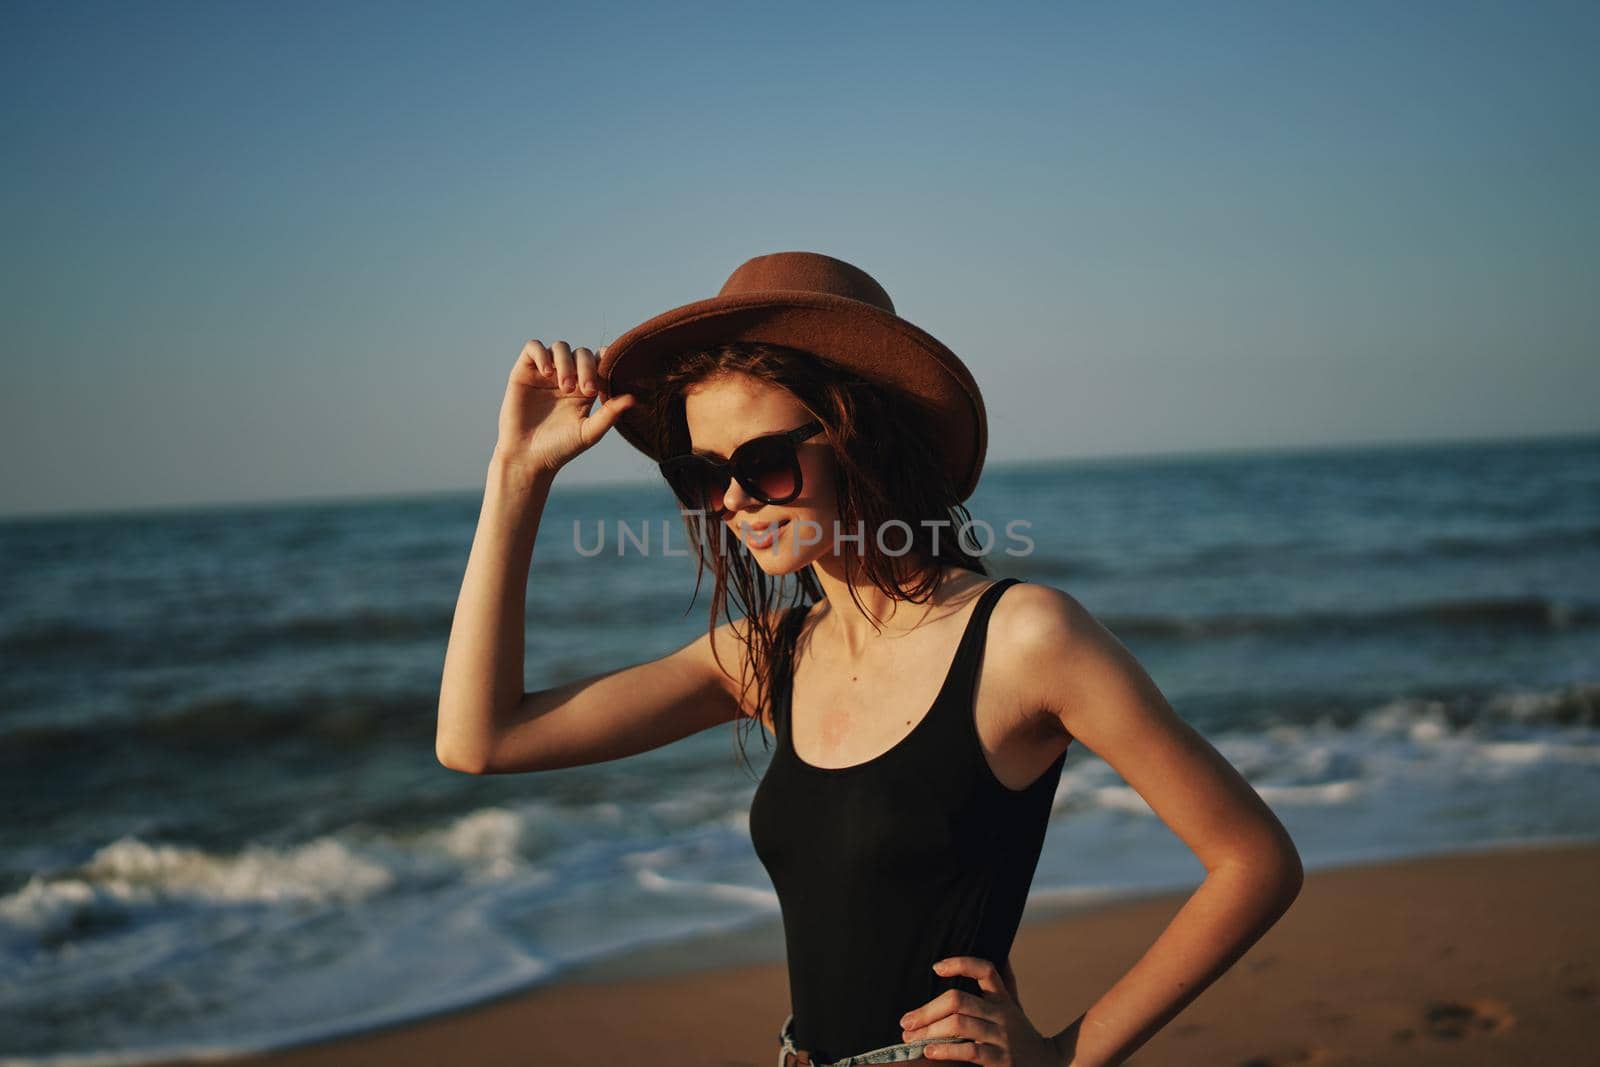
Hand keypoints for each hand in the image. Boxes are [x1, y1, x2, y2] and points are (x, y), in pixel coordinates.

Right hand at [493, 339, 637, 477]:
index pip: (599, 361)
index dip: (605, 360)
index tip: (607, 374)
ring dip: (566, 362)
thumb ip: (610, 413)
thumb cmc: (561, 448)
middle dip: (587, 367)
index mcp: (586, 388)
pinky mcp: (524, 372)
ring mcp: (545, 373)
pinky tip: (547, 373)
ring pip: (560, 347)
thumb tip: (634, 398)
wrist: (528, 458)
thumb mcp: (589, 432)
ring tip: (565, 387)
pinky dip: (541, 354)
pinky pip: (533, 347)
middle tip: (586, 390)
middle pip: (581, 353)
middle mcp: (567, 376)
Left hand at [898, 956, 1060, 1064]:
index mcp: (1003, 998)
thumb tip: (1002, 953)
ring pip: (959, 1024)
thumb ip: (1004, 983)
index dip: (960, 963)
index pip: (985, 969)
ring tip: (911, 1038)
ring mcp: (1002, 1037)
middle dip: (927, 1010)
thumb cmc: (1020, 1033)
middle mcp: (1002, 1014)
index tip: (936, 967)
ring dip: (929, 1031)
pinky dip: (945, 1050)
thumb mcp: (1014, 1006)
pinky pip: (969, 1051)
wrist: (1049, 1065)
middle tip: (906, 1022)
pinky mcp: (1001, 1061)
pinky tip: (930, 1052)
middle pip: (958, 1000)